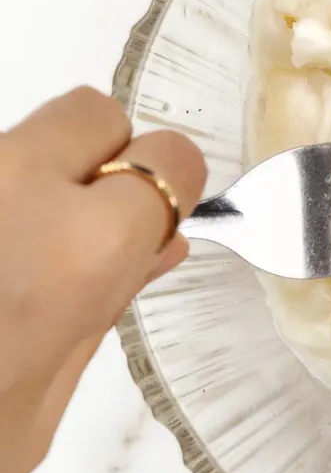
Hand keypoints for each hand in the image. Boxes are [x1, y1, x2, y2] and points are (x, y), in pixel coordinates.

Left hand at [0, 87, 205, 472]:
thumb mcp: (73, 359)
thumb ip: (124, 282)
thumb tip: (160, 239)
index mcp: (83, 242)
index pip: (169, 157)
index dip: (172, 188)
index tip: (157, 227)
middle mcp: (16, 186)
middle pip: (92, 113)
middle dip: (104, 157)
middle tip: (84, 231)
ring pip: (24, 137)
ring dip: (38, 179)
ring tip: (21, 254)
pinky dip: (6, 199)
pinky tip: (3, 253)